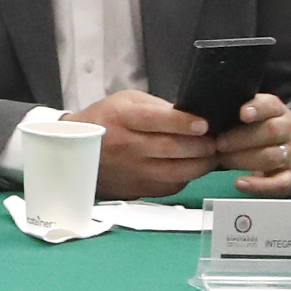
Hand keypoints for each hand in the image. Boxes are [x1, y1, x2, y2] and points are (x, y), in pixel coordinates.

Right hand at [62, 90, 215, 197]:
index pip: (157, 120)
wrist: (75, 150)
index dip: (184, 123)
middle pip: (172, 148)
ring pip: (177, 172)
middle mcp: (125, 146)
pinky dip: (187, 177)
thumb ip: (157, 106)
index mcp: (121, 118)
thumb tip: (193, 116)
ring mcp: (131, 170)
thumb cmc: (105, 120)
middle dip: (201, 145)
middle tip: (215, 141)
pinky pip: (171, 186)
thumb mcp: (125, 101)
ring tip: (210, 156)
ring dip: (201, 164)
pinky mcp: (138, 189)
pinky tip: (191, 167)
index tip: (204, 125)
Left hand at [214, 92, 290, 195]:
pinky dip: (259, 185)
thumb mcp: (252, 116)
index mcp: (277, 111)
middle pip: (270, 131)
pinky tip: (239, 184)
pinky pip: (280, 183)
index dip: (257, 108)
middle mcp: (289, 130)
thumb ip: (233, 112)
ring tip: (222, 160)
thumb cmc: (259, 129)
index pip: (270, 105)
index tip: (242, 114)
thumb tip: (201, 115)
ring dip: (244, 159)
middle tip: (217, 144)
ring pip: (273, 156)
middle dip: (241, 138)